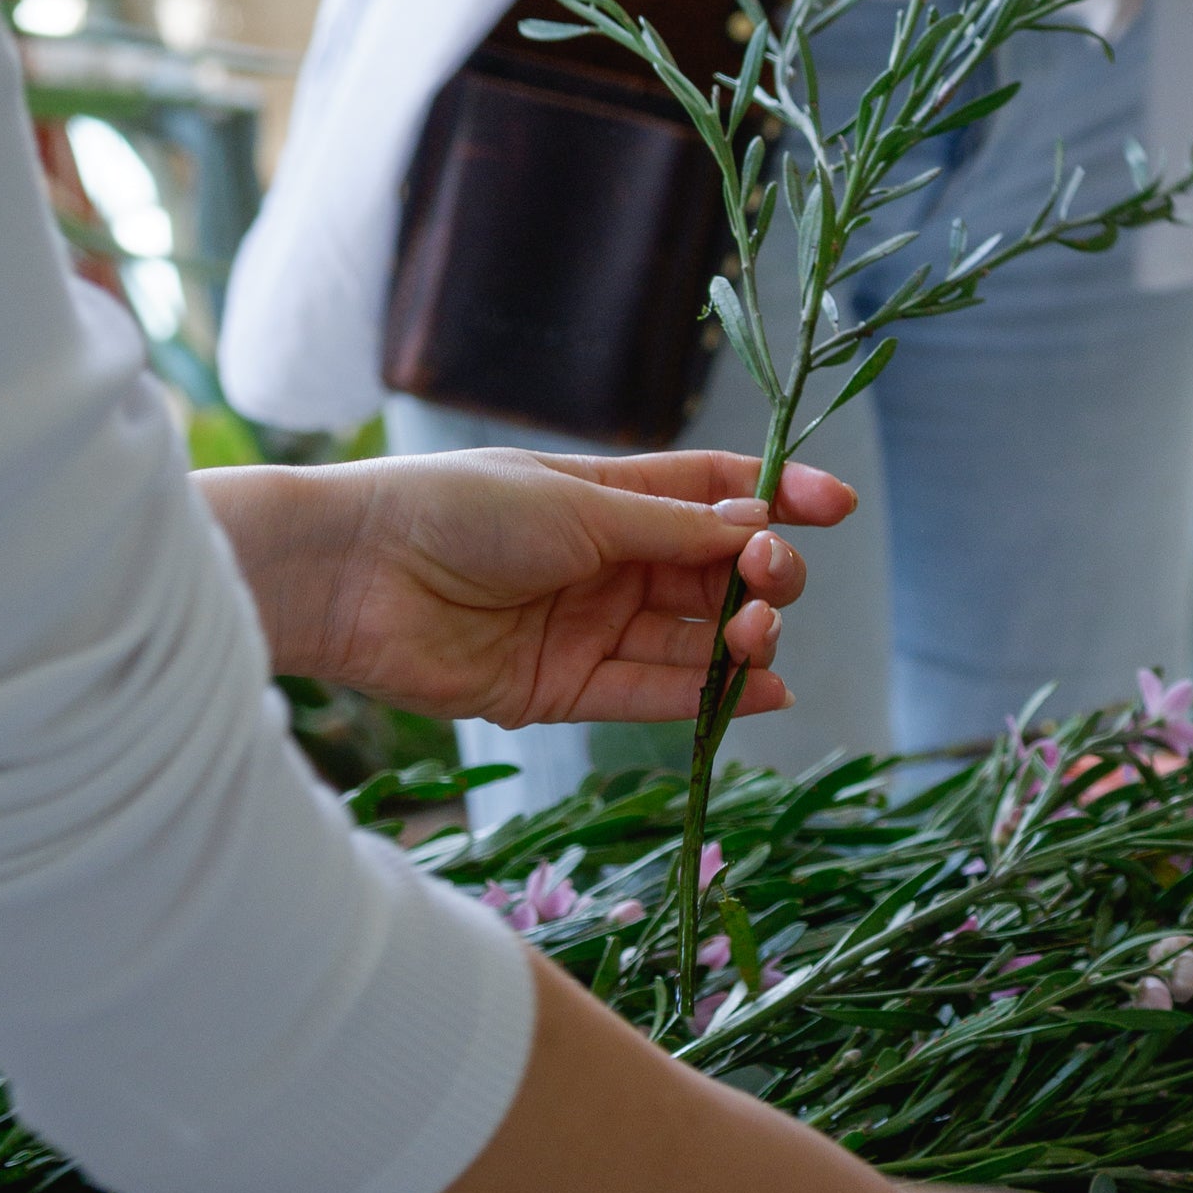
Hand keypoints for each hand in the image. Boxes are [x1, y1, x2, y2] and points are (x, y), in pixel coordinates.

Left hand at [197, 448, 856, 723]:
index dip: (780, 497)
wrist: (354, 577)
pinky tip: (765, 691)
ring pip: (691, 638)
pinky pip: (652, 696)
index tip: (838, 506)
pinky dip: (708, 698)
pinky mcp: (565, 689)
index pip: (715, 493)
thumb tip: (759, 528)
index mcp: (611, 496)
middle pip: (714, 572)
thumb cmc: (459, 511)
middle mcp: (609, 561)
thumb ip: (671, 528)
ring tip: (762, 637)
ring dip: (741, 638)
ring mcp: (590, 626)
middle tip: (771, 580)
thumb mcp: (578, 506)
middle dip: (762, 574)